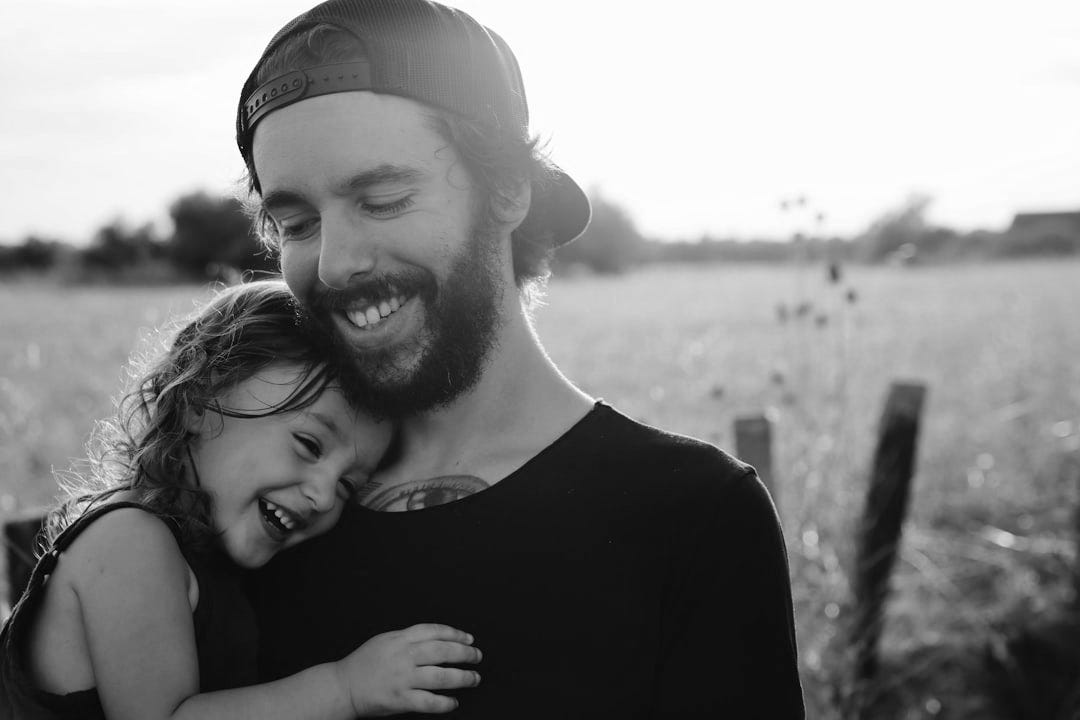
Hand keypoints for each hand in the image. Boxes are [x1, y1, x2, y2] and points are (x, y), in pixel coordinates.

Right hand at [334, 623, 481, 715]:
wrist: (343, 687)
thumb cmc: (363, 664)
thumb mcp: (386, 640)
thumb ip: (409, 638)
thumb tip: (437, 638)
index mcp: (400, 639)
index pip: (435, 631)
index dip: (456, 634)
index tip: (469, 638)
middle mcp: (404, 656)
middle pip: (443, 651)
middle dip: (465, 653)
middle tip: (477, 656)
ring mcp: (403, 678)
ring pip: (441, 676)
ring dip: (463, 678)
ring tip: (474, 678)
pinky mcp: (400, 699)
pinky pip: (429, 702)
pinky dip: (445, 702)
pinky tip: (453, 702)